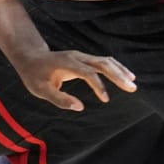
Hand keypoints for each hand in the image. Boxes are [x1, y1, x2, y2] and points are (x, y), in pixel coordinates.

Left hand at [13, 48, 135, 111]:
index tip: (106, 99)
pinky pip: (103, 62)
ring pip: (106, 61)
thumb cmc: (34, 75)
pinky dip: (116, 68)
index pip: (88, 73)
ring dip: (120, 71)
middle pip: (102, 63)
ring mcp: (82, 57)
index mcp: (67, 63)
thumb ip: (59, 99)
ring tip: (133, 84)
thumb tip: (80, 107)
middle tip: (132, 88)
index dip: (98, 85)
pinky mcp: (84, 59)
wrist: (30, 57)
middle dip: (118, 75)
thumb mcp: (40, 90)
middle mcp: (77, 57)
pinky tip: (125, 76)